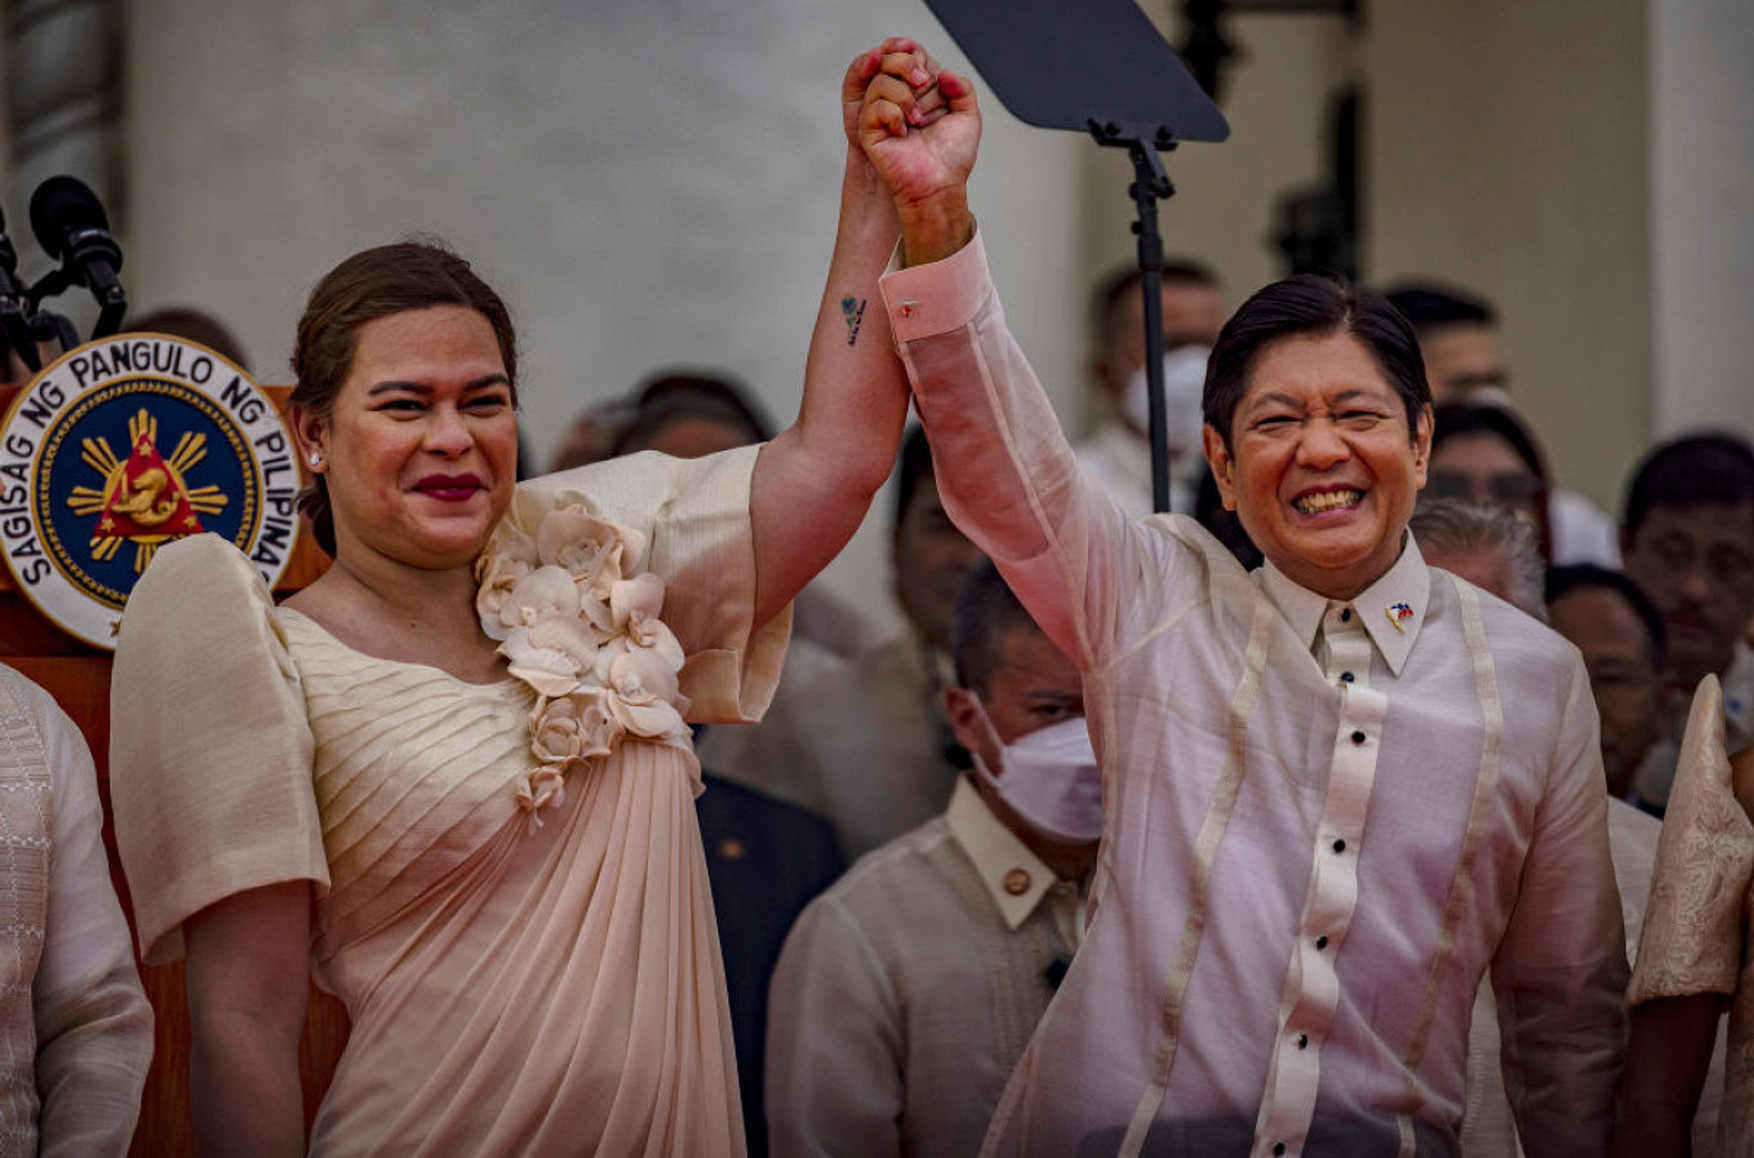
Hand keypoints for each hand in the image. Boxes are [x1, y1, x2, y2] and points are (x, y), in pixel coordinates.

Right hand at [848, 38, 979, 264]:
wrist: (940, 186)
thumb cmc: (953, 158)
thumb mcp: (968, 117)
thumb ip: (962, 88)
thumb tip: (943, 72)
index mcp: (919, 92)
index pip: (908, 56)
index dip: (915, 55)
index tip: (931, 74)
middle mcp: (898, 99)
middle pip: (888, 59)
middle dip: (907, 65)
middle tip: (923, 82)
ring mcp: (882, 114)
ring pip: (880, 81)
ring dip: (903, 96)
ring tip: (918, 120)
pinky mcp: (870, 131)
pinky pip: (875, 107)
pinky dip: (892, 114)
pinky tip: (903, 130)